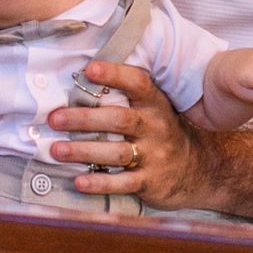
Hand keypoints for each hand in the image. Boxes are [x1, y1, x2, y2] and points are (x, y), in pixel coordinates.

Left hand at [48, 61, 208, 210]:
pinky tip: (79, 181)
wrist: (199, 169)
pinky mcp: (150, 181)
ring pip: (116, 152)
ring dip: (83, 151)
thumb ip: (127, 95)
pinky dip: (99, 183)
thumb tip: (81, 77)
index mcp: (155, 104)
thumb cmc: (162, 132)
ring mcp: (154, 155)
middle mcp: (155, 127)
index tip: (88, 69)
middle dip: (84, 119)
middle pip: (118, 119)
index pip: (137, 83)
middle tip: (54, 118)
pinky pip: (122, 183)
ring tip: (56, 150)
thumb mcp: (154, 108)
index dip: (114, 74)